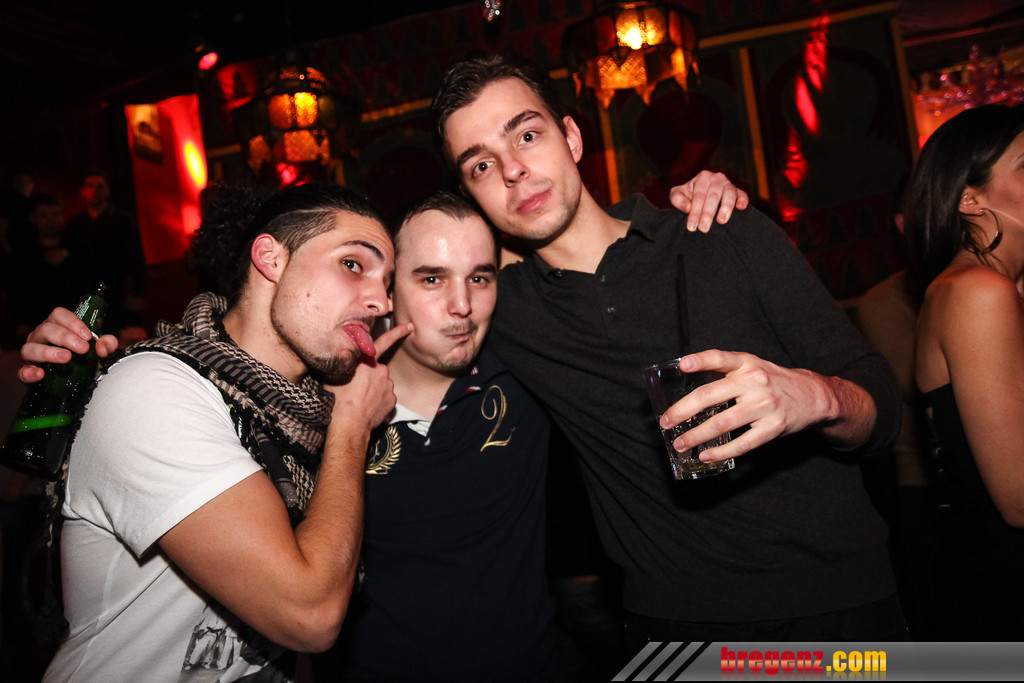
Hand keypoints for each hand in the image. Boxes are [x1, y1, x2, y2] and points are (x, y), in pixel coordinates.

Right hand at [19, 307, 118, 382]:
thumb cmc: (83, 358)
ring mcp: (31, 354)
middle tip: (82, 348)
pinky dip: (29, 372)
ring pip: (30, 348)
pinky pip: (22, 372)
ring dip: (48, 352)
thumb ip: (106, 344)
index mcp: (57, 327)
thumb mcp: (98, 349)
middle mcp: (41, 337)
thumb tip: (103, 346)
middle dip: (65, 337)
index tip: (87, 336)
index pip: (58, 315)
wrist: (71, 381)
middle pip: (46, 329)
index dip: (72, 323)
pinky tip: (40, 373)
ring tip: (66, 357)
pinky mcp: (26, 373)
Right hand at [324, 322, 413, 435]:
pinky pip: (386, 396)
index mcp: (367, 360)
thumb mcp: (336, 374)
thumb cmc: (338, 399)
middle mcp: (381, 370)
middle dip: (370, 377)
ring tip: (361, 400)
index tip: (410, 327)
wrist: (349, 423)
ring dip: (374, 389)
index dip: (398, 332)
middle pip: (377, 369)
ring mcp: (389, 385)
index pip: (384, 341)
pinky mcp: (392, 399)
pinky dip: (379, 400)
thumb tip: (345, 358)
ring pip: (382, 384)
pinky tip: (369, 407)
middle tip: (356, 389)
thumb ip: (346, 362)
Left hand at [659, 349, 841, 461]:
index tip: (682, 365)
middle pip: (710, 395)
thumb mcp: (752, 366)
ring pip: (722, 423)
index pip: (720, 358)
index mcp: (747, 363)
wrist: (813, 397)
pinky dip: (720, 451)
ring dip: (696, 436)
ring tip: (680, 443)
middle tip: (665, 422)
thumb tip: (685, 380)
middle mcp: (755, 381)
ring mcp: (765, 406)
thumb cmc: (773, 382)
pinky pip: (742, 444)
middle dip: (683, 410)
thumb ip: (725, 371)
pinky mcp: (773, 428)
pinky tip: (706, 454)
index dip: (700, 361)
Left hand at [670, 171, 749, 232]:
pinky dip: (743, 200)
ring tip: (721, 221)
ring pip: (729, 194)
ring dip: (726, 208)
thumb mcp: (677, 195)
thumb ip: (677, 199)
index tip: (691, 226)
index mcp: (703, 177)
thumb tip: (687, 208)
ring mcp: (729, 184)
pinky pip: (743, 194)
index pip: (699, 195)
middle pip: (713, 196)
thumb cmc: (688, 196)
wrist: (700, 198)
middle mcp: (717, 178)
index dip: (695, 211)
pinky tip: (741, 208)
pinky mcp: (739, 192)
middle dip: (708, 213)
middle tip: (703, 229)